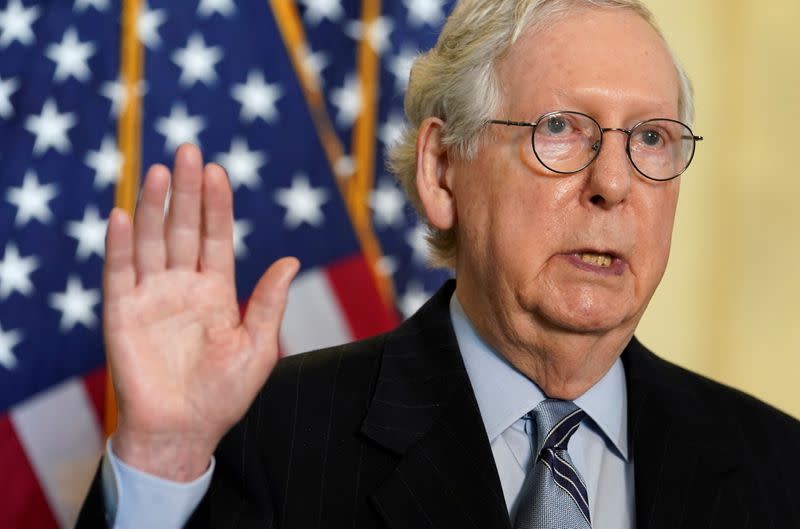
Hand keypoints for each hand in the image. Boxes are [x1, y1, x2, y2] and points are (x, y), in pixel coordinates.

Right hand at [103, 144, 298, 480]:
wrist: (185, 432)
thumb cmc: (225, 394)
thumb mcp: (258, 346)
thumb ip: (269, 302)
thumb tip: (291, 258)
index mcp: (216, 290)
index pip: (217, 237)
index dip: (218, 204)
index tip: (218, 170)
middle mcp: (183, 285)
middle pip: (184, 229)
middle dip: (187, 191)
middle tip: (187, 150)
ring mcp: (152, 296)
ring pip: (152, 241)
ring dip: (155, 207)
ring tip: (161, 171)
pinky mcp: (123, 314)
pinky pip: (120, 273)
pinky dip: (120, 245)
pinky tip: (123, 215)